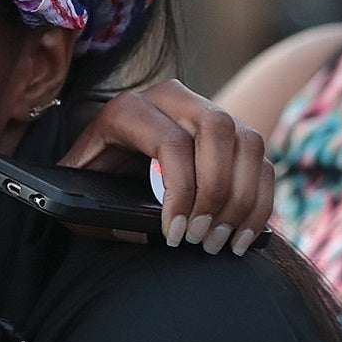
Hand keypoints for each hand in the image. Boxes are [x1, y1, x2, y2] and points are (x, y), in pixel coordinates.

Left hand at [59, 79, 274, 253]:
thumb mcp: (80, 198)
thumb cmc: (88, 186)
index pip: (171, 141)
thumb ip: (101, 214)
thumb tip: (143, 232)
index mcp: (127, 109)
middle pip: (217, 129)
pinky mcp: (230, 133)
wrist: (101, 168)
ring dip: (242, 199)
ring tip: (219, 243)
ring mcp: (205, 111)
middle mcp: (170, 99)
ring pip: (248, 141)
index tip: (175, 235)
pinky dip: (259, 202)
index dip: (180, 192)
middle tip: (200, 238)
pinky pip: (261, 160)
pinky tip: (240, 236)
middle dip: (216, 191)